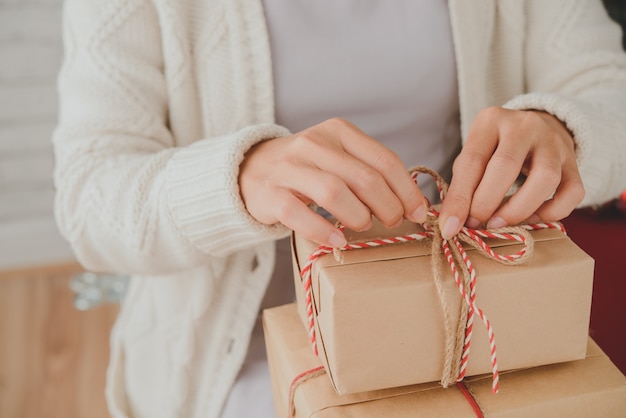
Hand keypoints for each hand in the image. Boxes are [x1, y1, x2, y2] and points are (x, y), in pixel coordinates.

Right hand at [239, 118, 427, 246]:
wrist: (253, 169)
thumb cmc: (308, 169)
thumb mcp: (339, 158)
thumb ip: (370, 172)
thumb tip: (413, 203)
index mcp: (338, 131)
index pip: (383, 160)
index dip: (406, 190)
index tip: (418, 211)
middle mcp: (313, 144)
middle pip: (364, 178)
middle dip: (387, 206)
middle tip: (392, 222)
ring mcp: (288, 168)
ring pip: (333, 192)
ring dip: (358, 216)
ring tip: (363, 226)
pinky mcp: (270, 194)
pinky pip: (299, 214)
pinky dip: (322, 230)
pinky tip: (337, 241)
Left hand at [439, 107, 584, 238]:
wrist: (538, 127)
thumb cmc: (495, 148)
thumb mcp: (474, 154)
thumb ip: (463, 183)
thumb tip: (451, 223)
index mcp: (491, 121)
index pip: (472, 161)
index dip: (460, 198)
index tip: (450, 227)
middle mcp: (525, 126)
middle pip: (506, 165)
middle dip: (486, 202)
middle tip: (476, 224)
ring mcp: (554, 143)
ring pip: (545, 178)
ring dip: (518, 209)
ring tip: (499, 224)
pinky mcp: (574, 163)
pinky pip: (572, 192)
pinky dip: (552, 213)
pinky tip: (532, 219)